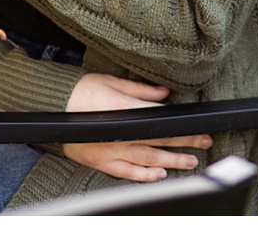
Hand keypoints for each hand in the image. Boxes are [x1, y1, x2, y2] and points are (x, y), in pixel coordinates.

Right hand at [63, 73, 212, 181]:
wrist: (53, 107)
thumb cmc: (81, 90)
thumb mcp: (113, 81)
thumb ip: (141, 90)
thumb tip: (164, 93)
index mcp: (127, 111)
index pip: (162, 119)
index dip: (183, 125)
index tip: (200, 127)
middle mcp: (122, 133)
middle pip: (160, 139)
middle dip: (185, 142)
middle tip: (204, 144)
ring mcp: (111, 149)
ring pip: (147, 158)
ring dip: (170, 161)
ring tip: (189, 162)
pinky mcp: (100, 161)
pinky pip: (126, 172)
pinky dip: (143, 175)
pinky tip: (159, 175)